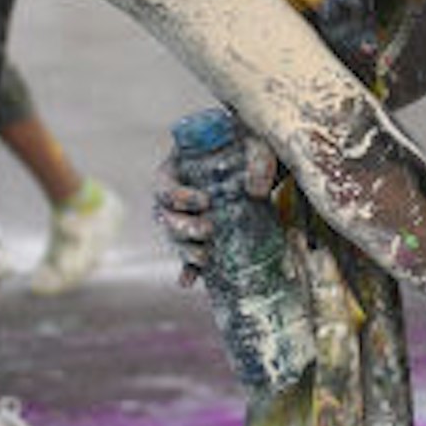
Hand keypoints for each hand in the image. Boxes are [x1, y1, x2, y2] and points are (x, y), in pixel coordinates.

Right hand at [155, 115, 281, 285]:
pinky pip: (187, 256)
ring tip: (206, 258)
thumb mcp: (256, 143)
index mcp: (178, 169)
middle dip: (183, 227)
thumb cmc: (250, 145)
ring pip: (174, 238)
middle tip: (208, 229)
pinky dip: (188, 270)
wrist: (260, 160)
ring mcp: (187, 218)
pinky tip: (189, 282)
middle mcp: (176, 196)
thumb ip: (259, 159)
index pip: (164, 185)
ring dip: (185, 250)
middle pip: (165, 217)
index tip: (204, 201)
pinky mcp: (201, 236)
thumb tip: (257, 192)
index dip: (178, 195)